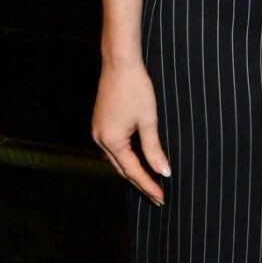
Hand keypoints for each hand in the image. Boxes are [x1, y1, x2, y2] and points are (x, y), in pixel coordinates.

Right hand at [92, 62, 169, 202]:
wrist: (119, 64)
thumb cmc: (135, 88)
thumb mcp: (148, 120)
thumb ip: (154, 149)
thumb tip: (163, 171)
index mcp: (112, 141)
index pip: (133, 171)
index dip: (148, 185)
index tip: (161, 198)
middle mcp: (100, 139)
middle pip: (122, 169)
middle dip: (140, 183)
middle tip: (157, 197)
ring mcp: (98, 131)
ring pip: (116, 159)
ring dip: (132, 171)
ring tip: (149, 183)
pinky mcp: (101, 123)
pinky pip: (113, 148)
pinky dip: (126, 157)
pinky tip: (137, 161)